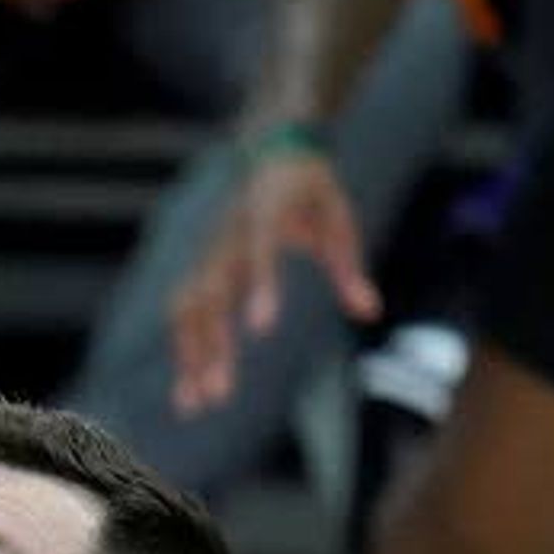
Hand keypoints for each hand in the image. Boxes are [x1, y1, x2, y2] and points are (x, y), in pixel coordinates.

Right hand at [167, 139, 377, 414]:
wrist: (268, 148)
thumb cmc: (310, 187)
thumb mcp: (338, 218)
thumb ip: (347, 266)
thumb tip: (369, 312)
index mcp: (263, 215)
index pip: (260, 254)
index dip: (260, 290)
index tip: (261, 332)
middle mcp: (226, 237)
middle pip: (212, 296)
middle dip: (211, 348)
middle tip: (218, 397)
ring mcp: (208, 251)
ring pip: (189, 309)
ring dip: (189, 356)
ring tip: (192, 405)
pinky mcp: (201, 264)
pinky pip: (186, 309)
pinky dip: (184, 345)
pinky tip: (188, 382)